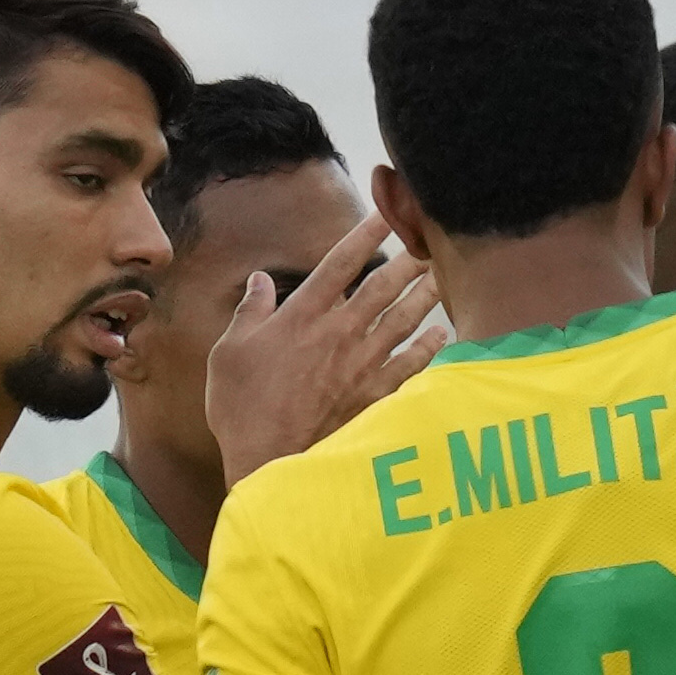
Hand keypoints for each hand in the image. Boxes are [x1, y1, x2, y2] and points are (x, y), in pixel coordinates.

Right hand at [205, 209, 442, 484]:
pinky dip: (429, 347)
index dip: (364, 235)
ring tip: (445, 275)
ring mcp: (361, 365)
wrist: (267, 460)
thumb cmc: (242, 407)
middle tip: (432, 239)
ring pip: (403, 320)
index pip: (339, 264)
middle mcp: (338, 334)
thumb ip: (250, 312)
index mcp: (301, 317)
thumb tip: (259, 281)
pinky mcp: (375, 395)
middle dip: (408, 259)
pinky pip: (411, 365)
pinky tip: (442, 333)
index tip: (385, 214)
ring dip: (425, 296)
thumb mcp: (230, 351)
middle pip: (382, 287)